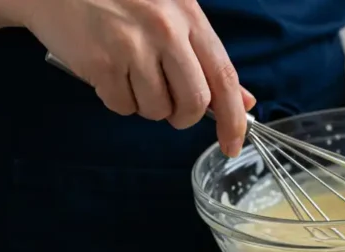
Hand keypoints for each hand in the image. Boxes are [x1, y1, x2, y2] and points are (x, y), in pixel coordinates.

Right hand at [15, 0, 254, 156]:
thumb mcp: (171, 12)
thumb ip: (206, 55)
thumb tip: (243, 99)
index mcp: (189, 16)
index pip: (224, 77)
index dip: (233, 119)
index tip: (233, 145)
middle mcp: (165, 30)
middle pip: (194, 103)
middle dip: (184, 117)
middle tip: (169, 107)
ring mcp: (132, 47)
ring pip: (156, 109)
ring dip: (145, 105)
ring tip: (130, 74)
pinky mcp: (102, 63)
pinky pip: (122, 107)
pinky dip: (117, 99)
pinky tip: (108, 72)